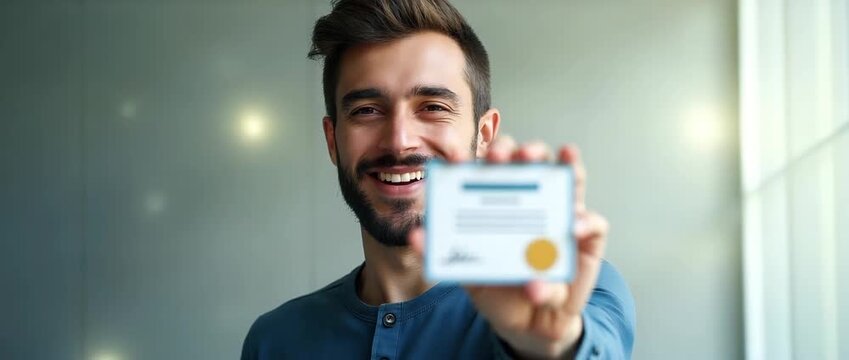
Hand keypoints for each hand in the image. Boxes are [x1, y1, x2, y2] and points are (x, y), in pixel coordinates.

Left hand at [409, 136, 608, 358]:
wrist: (528, 323)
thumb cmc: (499, 286)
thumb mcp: (468, 269)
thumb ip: (443, 252)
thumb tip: (416, 236)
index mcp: (501, 199)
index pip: (492, 168)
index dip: (476, 155)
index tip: (457, 155)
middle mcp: (533, 198)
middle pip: (531, 161)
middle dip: (520, 151)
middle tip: (505, 157)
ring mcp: (562, 214)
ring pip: (570, 178)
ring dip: (564, 166)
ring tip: (559, 160)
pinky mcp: (587, 238)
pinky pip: (592, 223)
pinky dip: (583, 221)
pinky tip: (570, 226)